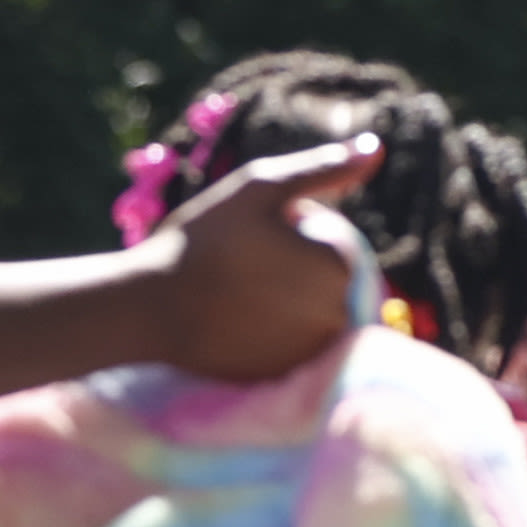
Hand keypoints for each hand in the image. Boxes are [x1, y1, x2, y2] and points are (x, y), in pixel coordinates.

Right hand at [155, 137, 381, 380]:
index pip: (340, 245)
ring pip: (319, 317)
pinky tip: (240, 323)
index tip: (260, 239)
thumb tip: (376, 148)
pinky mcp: (291, 378)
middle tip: (247, 268)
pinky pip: (298, 349)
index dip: (302, 236)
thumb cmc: (203, 239)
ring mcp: (316, 353)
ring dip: (294, 305)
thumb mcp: (261, 187)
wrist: (150, 307)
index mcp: (341, 265)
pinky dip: (279, 335)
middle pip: (335, 284)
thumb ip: (324, 168)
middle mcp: (341, 315)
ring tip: (241, 295)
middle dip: (303, 272)